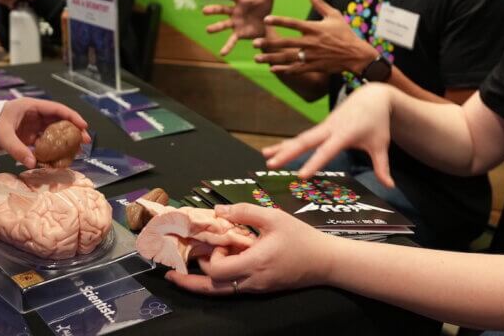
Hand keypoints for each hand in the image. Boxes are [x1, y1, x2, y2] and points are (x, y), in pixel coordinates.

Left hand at [0, 98, 89, 168]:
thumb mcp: (3, 136)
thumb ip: (18, 150)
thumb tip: (33, 164)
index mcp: (31, 107)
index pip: (57, 109)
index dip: (72, 117)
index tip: (84, 126)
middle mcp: (35, 114)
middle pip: (60, 120)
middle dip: (74, 130)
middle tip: (85, 141)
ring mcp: (33, 125)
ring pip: (55, 131)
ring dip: (66, 140)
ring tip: (76, 150)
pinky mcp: (29, 135)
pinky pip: (46, 141)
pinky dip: (53, 148)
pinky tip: (59, 156)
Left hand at [164, 203, 332, 294]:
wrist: (325, 262)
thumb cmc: (302, 238)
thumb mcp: (274, 217)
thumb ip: (245, 212)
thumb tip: (218, 211)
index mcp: (254, 264)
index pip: (217, 270)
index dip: (210, 256)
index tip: (219, 240)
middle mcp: (251, 282)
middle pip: (211, 288)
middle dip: (194, 274)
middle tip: (178, 266)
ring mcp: (255, 288)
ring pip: (220, 292)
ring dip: (203, 280)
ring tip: (183, 272)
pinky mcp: (259, 289)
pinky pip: (232, 288)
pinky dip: (219, 280)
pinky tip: (214, 268)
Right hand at [203, 0, 281, 55]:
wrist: (267, 24)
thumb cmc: (264, 8)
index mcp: (241, 1)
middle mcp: (235, 11)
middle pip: (222, 9)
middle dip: (213, 10)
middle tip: (205, 11)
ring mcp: (235, 23)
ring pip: (223, 25)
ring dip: (216, 27)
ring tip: (208, 30)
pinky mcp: (239, 34)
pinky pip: (232, 40)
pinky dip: (227, 46)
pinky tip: (222, 53)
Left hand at [253, 0, 377, 74]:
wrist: (356, 55)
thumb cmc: (345, 33)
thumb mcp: (334, 15)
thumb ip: (319, 3)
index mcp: (314, 28)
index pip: (293, 23)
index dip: (278, 21)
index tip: (266, 20)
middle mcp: (310, 42)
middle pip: (285, 42)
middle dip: (269, 43)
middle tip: (254, 43)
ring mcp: (311, 56)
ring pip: (287, 58)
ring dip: (271, 58)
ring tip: (257, 58)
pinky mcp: (314, 66)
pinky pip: (295, 69)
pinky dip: (283, 70)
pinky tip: (272, 69)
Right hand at [263, 82, 395, 186]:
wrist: (372, 97)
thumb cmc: (377, 123)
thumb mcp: (381, 145)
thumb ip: (382, 166)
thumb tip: (390, 186)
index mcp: (345, 133)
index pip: (327, 151)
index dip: (314, 163)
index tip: (301, 176)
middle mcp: (330, 128)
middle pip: (306, 141)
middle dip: (288, 153)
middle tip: (272, 165)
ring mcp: (323, 127)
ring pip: (299, 138)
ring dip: (282, 147)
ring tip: (265, 158)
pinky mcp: (320, 128)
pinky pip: (301, 137)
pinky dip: (286, 143)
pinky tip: (271, 150)